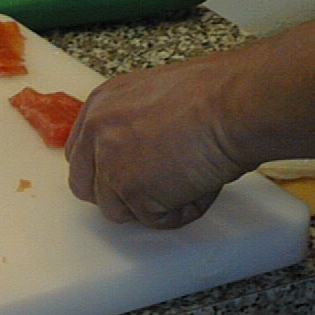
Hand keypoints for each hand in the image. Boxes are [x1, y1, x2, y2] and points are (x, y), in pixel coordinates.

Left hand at [64, 52, 245, 228]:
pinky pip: (152, 220)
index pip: (80, 153)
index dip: (102, 171)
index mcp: (100, 105)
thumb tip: (137, 153)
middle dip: (115, 197)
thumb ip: (132, 124)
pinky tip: (200, 187)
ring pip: (115, 210)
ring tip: (189, 183)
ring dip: (150, 207)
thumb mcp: (155, 96)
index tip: (124, 178)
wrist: (234, 103)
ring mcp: (110, 164)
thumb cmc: (215, 94)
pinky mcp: (132, 192)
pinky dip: (180, 212)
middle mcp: (96, 133)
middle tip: (150, 195)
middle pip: (83, 186)